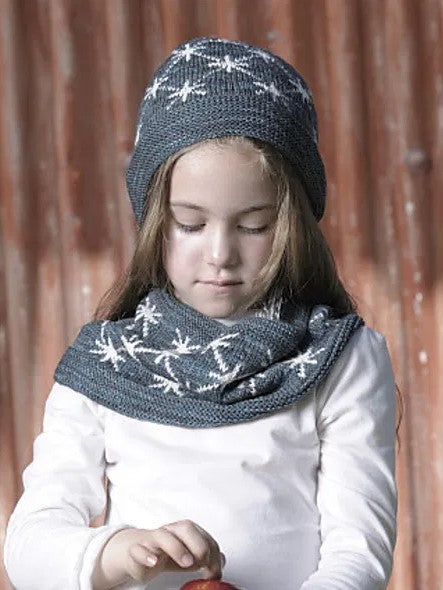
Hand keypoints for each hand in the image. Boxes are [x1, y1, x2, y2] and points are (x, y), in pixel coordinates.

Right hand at [92, 520, 225, 588]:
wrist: (135, 553)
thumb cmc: (165, 553)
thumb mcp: (187, 556)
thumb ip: (204, 557)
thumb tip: (222, 560)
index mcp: (184, 531)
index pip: (203, 536)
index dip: (212, 553)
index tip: (215, 571)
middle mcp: (170, 531)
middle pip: (185, 528)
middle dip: (198, 544)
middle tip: (202, 561)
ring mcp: (152, 540)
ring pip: (162, 535)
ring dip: (176, 548)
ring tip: (186, 562)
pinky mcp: (137, 551)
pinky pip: (138, 549)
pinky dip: (145, 555)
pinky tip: (153, 562)